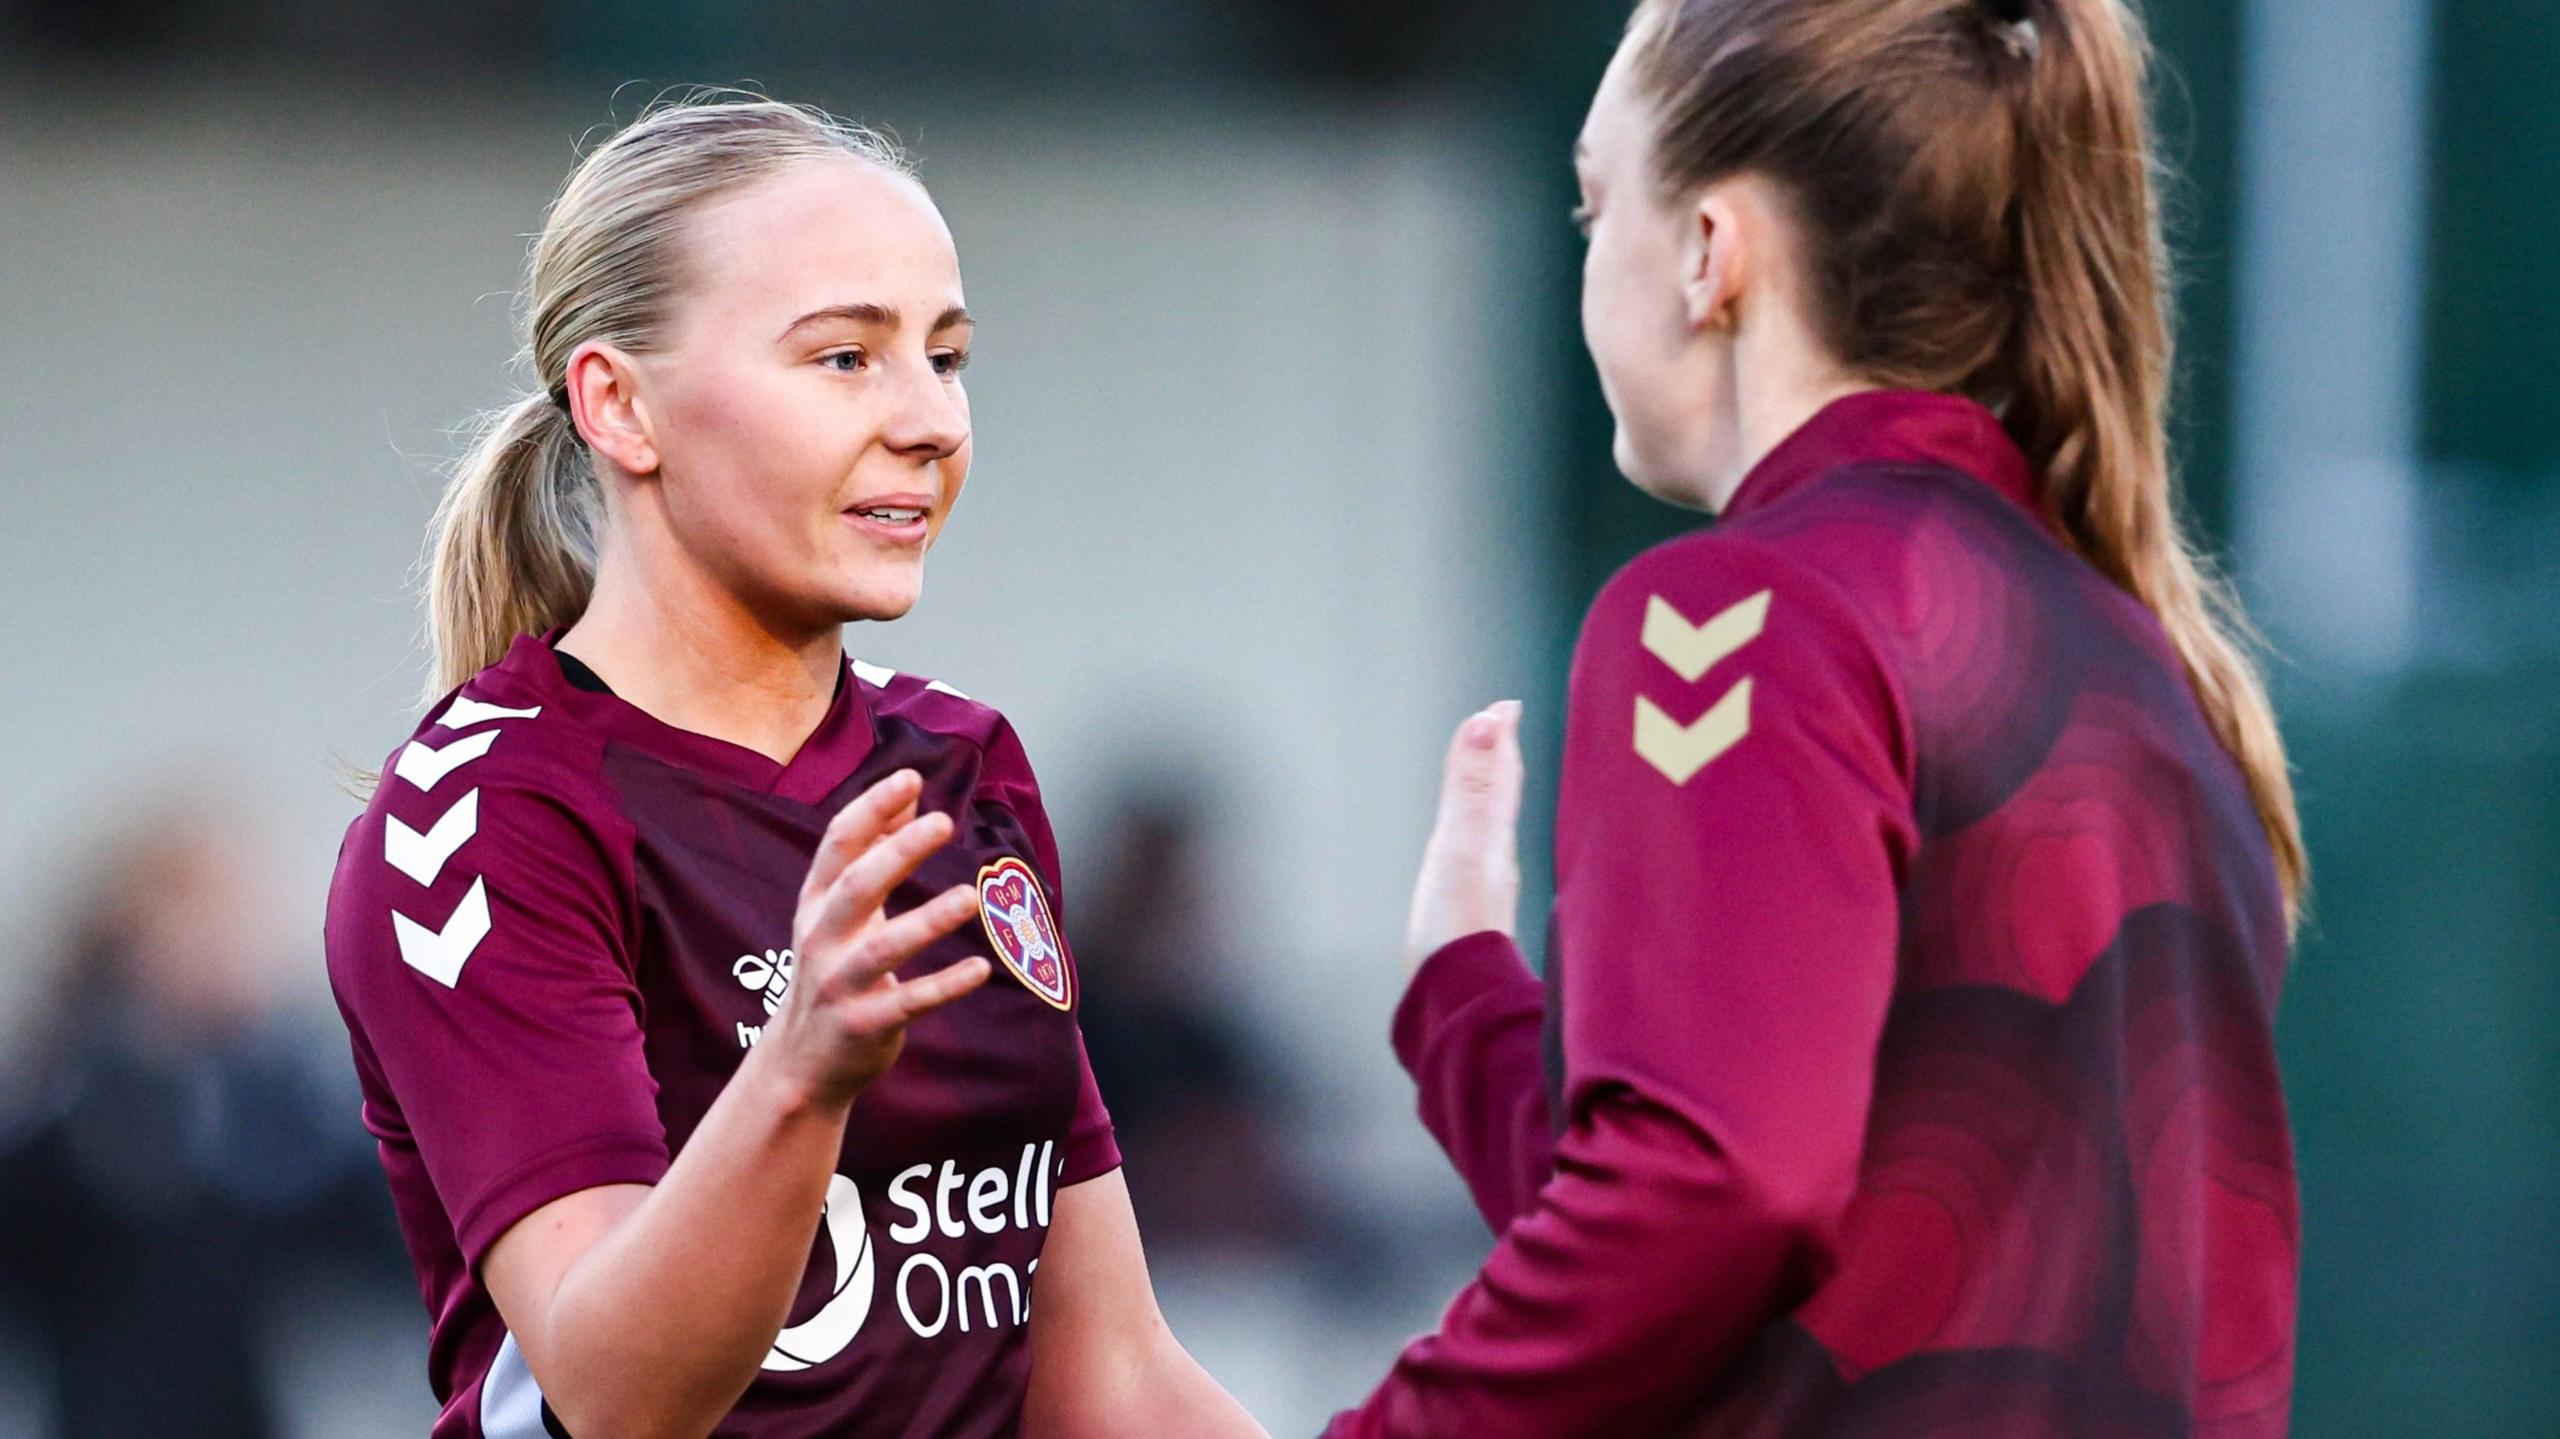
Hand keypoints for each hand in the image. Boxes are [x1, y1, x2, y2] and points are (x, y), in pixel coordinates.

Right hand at [765, 769, 991, 1108]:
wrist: (801, 1061)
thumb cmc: (834, 966)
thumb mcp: (842, 909)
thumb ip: (875, 849)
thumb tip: (910, 792)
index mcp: (815, 903)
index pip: (837, 844)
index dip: (871, 808)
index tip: (909, 776)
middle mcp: (821, 939)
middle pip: (856, 887)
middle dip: (897, 852)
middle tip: (944, 821)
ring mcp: (839, 985)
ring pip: (883, 949)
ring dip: (928, 922)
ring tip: (969, 897)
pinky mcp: (864, 1025)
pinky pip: (909, 1002)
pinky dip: (946, 986)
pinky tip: (982, 968)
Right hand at [1405, 701, 1523, 972]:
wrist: (1456, 1004)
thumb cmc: (1455, 930)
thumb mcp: (1459, 845)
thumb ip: (1468, 786)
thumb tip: (1486, 719)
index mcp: (1492, 838)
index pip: (1500, 777)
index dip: (1498, 739)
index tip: (1503, 706)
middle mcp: (1495, 860)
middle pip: (1502, 798)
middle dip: (1499, 759)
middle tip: (1499, 724)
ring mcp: (1486, 889)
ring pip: (1495, 828)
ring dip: (1491, 794)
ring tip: (1490, 776)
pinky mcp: (1471, 915)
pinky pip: (1481, 859)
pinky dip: (1480, 836)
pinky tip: (1476, 851)